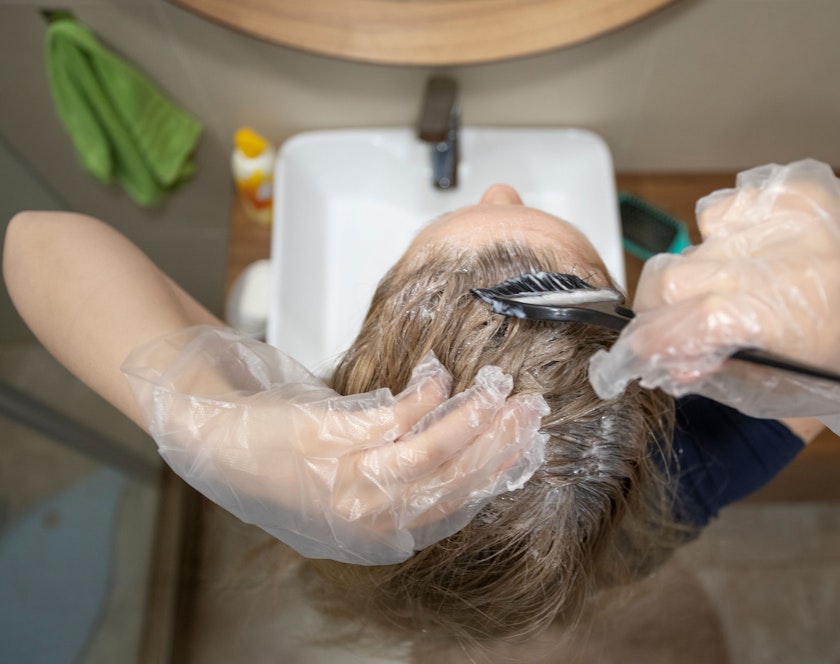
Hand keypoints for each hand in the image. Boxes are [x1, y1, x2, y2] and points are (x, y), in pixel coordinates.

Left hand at [123, 326, 547, 564]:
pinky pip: (393, 418)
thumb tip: (465, 442)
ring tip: (497, 388)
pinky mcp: (324, 441)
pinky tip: (434, 374)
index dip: (495, 473)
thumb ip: (397, 475)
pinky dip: (422, 394)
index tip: (525, 442)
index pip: (452, 508)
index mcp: (372, 535)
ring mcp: (341, 481)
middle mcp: (360, 519)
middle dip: (496, 443)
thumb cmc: (280, 458)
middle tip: (528, 408)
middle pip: (448, 482)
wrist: (212, 434)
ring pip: (428, 455)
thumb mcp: (347, 482)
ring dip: (470, 419)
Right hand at [590, 159, 839, 448]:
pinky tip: (757, 253)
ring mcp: (787, 214)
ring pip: (693, 241)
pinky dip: (725, 237)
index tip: (629, 358)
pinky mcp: (791, 185)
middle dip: (662, 309)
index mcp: (797, 320)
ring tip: (738, 286)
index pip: (686, 328)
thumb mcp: (813, 381)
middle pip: (672, 279)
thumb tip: (672, 365)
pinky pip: (723, 210)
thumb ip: (735, 375)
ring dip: (699, 272)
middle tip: (677, 326)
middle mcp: (787, 259)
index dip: (644, 346)